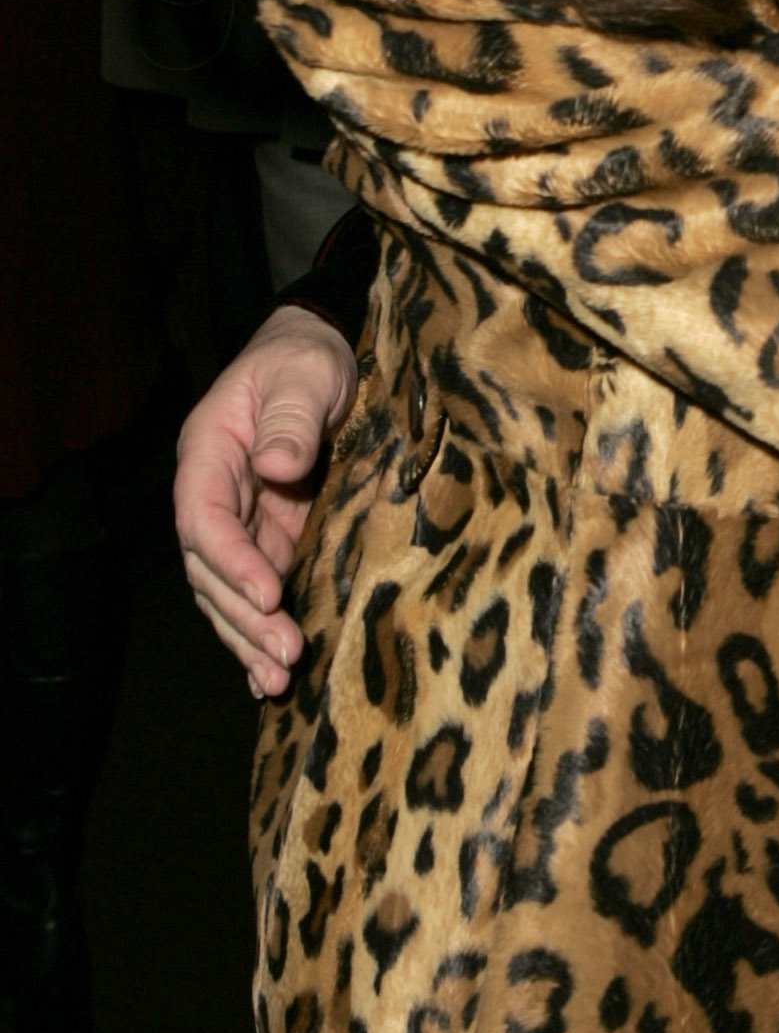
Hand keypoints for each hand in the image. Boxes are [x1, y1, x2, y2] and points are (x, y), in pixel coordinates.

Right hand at [174, 307, 357, 698]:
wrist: (321, 353)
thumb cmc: (306, 355)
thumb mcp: (305, 370)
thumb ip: (290, 415)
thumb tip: (274, 465)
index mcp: (209, 452)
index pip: (203, 516)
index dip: (229, 559)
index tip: (267, 592)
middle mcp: (216, 494)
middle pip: (210, 567)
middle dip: (242, 615)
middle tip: (283, 655)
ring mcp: (243, 521)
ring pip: (227, 591)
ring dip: (248, 637)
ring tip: (278, 679)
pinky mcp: (272, 538)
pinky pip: (254, 590)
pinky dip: (257, 631)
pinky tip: (267, 678)